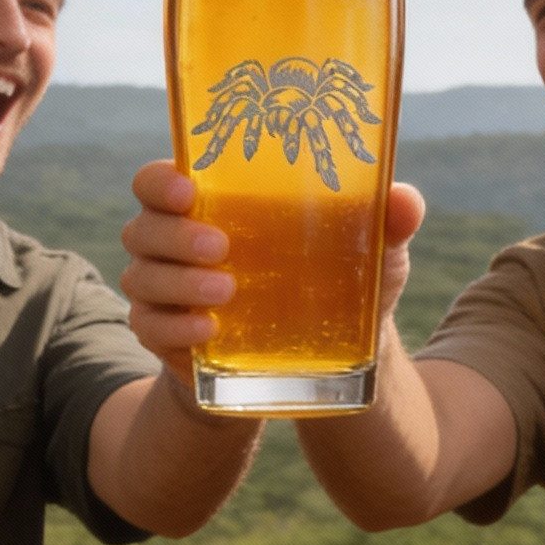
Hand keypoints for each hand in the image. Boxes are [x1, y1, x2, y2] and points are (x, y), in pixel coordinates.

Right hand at [120, 165, 427, 373]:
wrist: (313, 363)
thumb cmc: (328, 283)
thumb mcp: (365, 255)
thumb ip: (384, 223)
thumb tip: (405, 201)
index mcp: (209, 205)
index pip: (157, 182)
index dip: (160, 182)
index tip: (189, 190)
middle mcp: (174, 242)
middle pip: (142, 227)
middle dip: (175, 236)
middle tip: (222, 249)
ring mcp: (165, 290)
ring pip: (140, 278)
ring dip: (178, 283)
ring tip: (227, 293)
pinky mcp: (167, 335)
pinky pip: (148, 327)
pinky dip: (175, 327)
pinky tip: (208, 331)